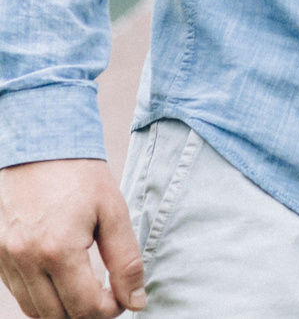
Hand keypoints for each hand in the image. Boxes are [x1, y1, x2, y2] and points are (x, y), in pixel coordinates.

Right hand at [0, 158, 145, 316]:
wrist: (39, 147)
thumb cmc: (80, 176)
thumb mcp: (114, 212)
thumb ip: (125, 260)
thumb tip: (135, 300)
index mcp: (57, 251)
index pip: (84, 307)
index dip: (110, 310)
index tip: (124, 298)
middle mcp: (25, 261)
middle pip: (58, 316)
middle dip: (87, 314)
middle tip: (108, 298)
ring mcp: (7, 261)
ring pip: (35, 310)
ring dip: (63, 311)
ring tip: (87, 293)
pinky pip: (19, 294)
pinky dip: (42, 299)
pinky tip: (62, 283)